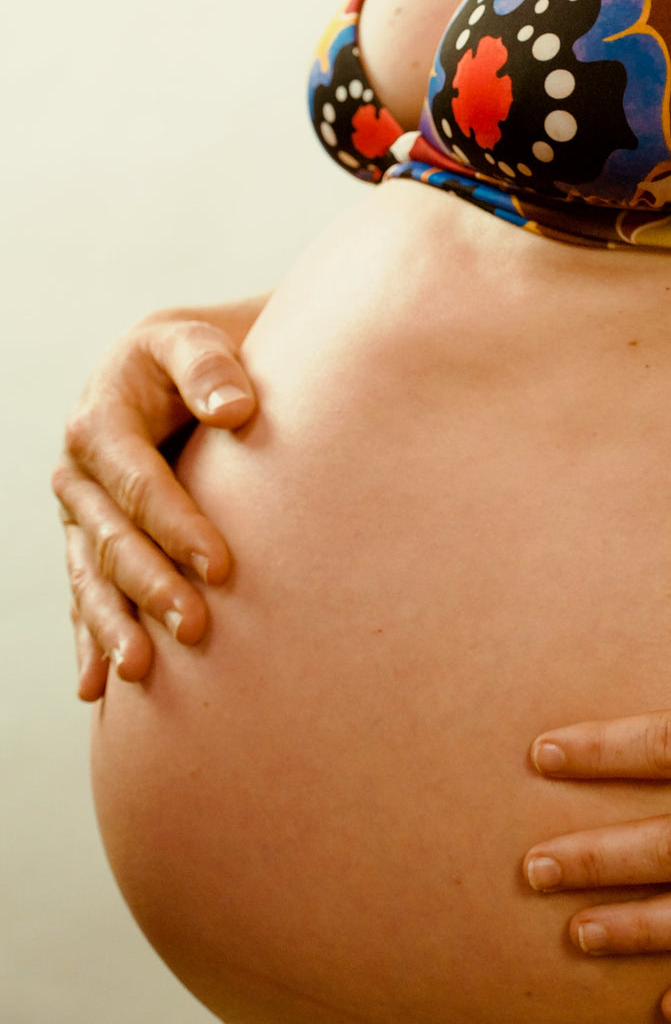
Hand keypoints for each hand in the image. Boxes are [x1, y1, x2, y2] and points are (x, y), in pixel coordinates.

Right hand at [52, 300, 264, 699]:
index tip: (223, 566)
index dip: (178, 526)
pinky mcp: (91, 539)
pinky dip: (90, 638)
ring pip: (93, 576)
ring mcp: (81, 511)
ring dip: (114, 626)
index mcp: (100, 421)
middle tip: (196, 628)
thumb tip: (234, 410)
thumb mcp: (198, 338)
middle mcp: (81, 472)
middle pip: (113, 539)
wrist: (184, 364)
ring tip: (141, 672)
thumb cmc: (202, 352)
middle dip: (151, 587)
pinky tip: (96, 686)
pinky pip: (86, 593)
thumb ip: (211, 366)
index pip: (139, 483)